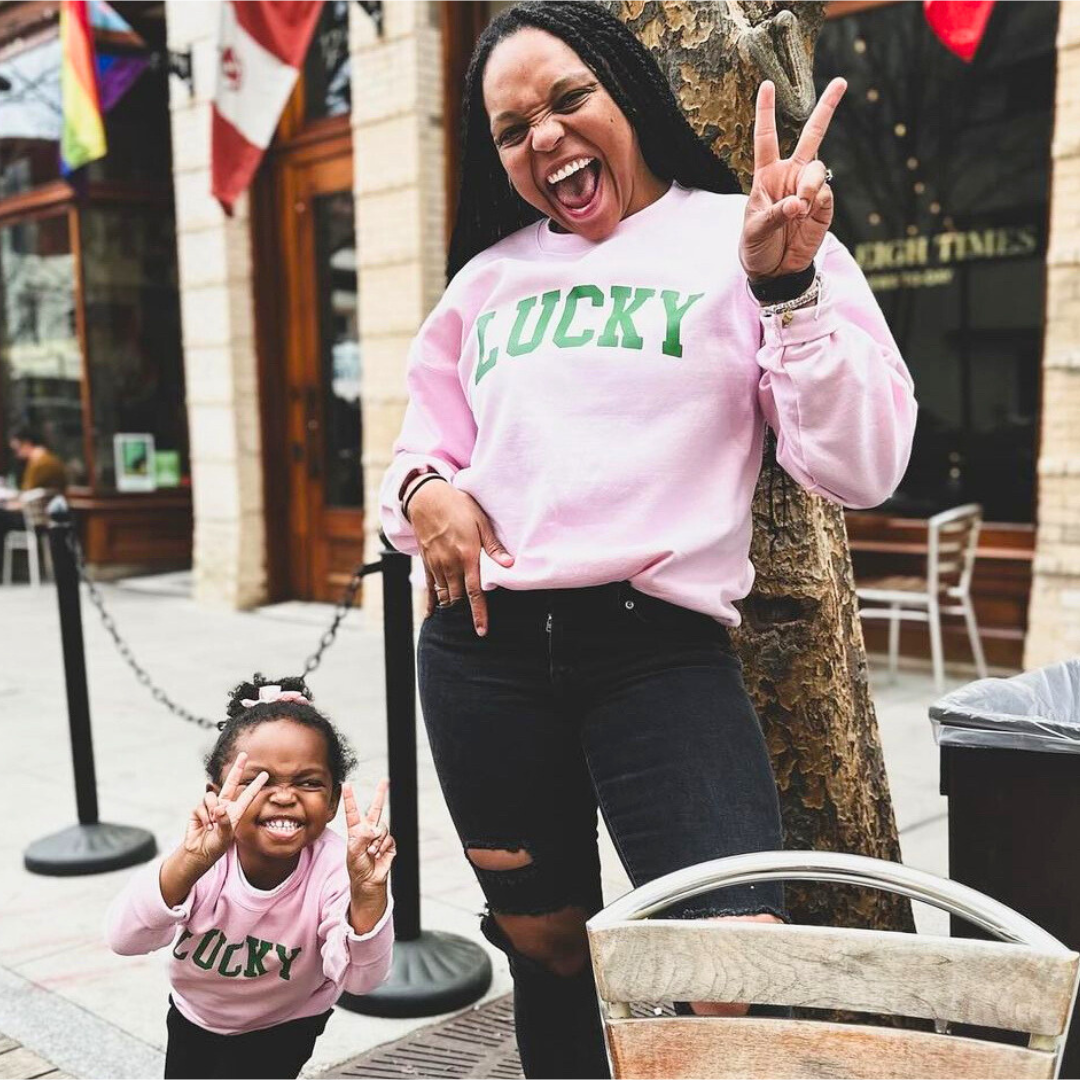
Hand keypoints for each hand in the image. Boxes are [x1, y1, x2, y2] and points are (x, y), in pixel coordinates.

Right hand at [183, 752, 268, 868]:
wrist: (199, 853)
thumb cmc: (216, 846)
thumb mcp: (225, 836)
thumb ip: (224, 822)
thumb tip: (219, 807)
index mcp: (236, 812)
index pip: (248, 796)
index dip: (256, 785)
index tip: (265, 774)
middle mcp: (225, 806)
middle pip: (231, 783)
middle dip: (237, 768)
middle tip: (244, 754)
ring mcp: (211, 807)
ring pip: (212, 798)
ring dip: (211, 812)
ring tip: (211, 826)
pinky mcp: (198, 810)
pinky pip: (201, 806)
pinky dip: (203, 817)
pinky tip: (204, 826)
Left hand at [343, 780, 394, 891]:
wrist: (368, 881)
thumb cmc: (357, 867)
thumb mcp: (353, 851)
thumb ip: (362, 837)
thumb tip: (374, 828)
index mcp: (355, 829)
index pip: (352, 810)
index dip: (349, 797)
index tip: (346, 784)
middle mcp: (368, 830)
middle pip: (376, 808)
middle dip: (381, 794)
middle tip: (385, 781)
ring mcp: (379, 836)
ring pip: (382, 827)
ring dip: (376, 841)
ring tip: (371, 852)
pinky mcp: (389, 843)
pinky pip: (389, 838)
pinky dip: (383, 847)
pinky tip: (378, 854)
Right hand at [407, 480, 512, 635]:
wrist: (427, 498)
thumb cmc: (458, 506)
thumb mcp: (481, 521)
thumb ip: (494, 546)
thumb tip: (510, 564)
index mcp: (467, 556)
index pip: (474, 592)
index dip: (478, 613)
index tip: (481, 630)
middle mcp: (450, 564)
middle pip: (458, 598)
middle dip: (465, 613)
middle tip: (473, 629)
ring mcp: (436, 564)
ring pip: (444, 595)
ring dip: (451, 608)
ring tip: (458, 622)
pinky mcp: (426, 562)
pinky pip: (429, 587)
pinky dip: (431, 602)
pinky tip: (432, 615)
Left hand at [739, 77, 846, 280]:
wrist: (775, 272)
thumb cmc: (757, 247)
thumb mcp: (755, 230)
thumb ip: (776, 213)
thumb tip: (800, 203)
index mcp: (767, 175)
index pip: (767, 138)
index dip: (766, 112)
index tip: (767, 84)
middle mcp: (790, 176)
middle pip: (811, 136)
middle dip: (826, 108)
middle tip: (841, 81)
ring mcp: (809, 190)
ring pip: (818, 169)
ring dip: (810, 185)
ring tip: (799, 207)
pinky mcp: (823, 207)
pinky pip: (825, 194)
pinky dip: (815, 203)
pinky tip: (805, 215)